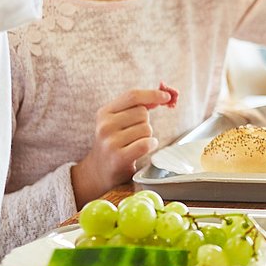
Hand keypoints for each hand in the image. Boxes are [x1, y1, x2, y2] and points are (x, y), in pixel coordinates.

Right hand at [71, 86, 174, 203]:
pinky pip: (146, 144)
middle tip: (133, 135)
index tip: (167, 97)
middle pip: (143, 113)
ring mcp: (110, 142)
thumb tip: (163, 95)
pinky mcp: (118, 157)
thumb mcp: (117, 121)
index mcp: (104, 112)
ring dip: (147, 136)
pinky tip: (143, 149)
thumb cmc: (114, 142)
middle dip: (145, 123)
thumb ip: (136, 107)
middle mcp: (105, 125)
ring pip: (146, 129)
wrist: (98, 172)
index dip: (152, 94)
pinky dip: (150, 145)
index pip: (132, 96)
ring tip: (133, 145)